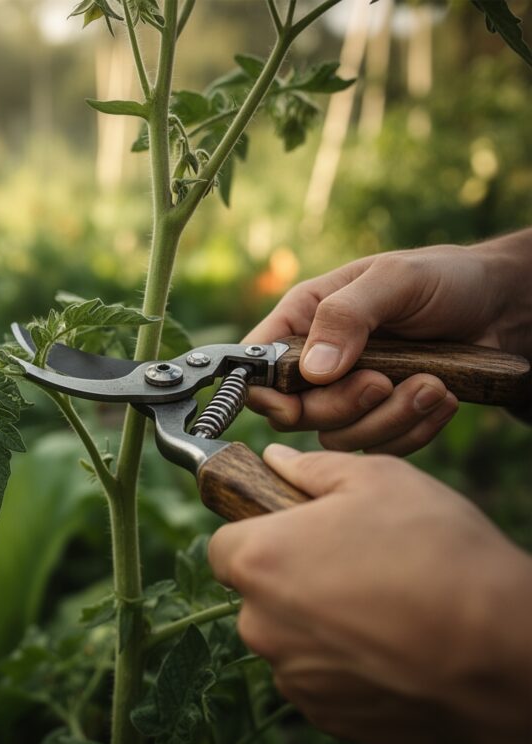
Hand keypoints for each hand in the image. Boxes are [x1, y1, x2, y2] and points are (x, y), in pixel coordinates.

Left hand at [208, 445, 531, 743]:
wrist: (504, 652)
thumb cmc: (437, 553)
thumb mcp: (376, 479)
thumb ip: (311, 469)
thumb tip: (275, 461)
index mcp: (259, 560)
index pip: (223, 544)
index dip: (255, 530)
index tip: (289, 528)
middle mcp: (261, 624)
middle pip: (255, 591)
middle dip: (289, 574)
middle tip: (348, 560)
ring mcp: (293, 676)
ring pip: (287, 635)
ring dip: (316, 620)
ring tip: (378, 601)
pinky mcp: (327, 714)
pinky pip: (317, 676)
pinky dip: (341, 660)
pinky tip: (388, 641)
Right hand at [246, 231, 531, 453]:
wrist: (501, 308)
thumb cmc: (443, 279)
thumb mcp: (394, 280)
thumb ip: (347, 316)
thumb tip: (313, 370)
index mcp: (305, 319)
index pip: (258, 363)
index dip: (264, 390)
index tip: (290, 404)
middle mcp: (318, 361)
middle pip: (296, 411)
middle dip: (341, 405)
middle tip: (383, 381)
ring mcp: (349, 394)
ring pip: (338, 436)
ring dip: (387, 419)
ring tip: (431, 385)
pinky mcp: (383, 419)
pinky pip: (380, 447)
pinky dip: (413, 431)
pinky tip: (441, 399)